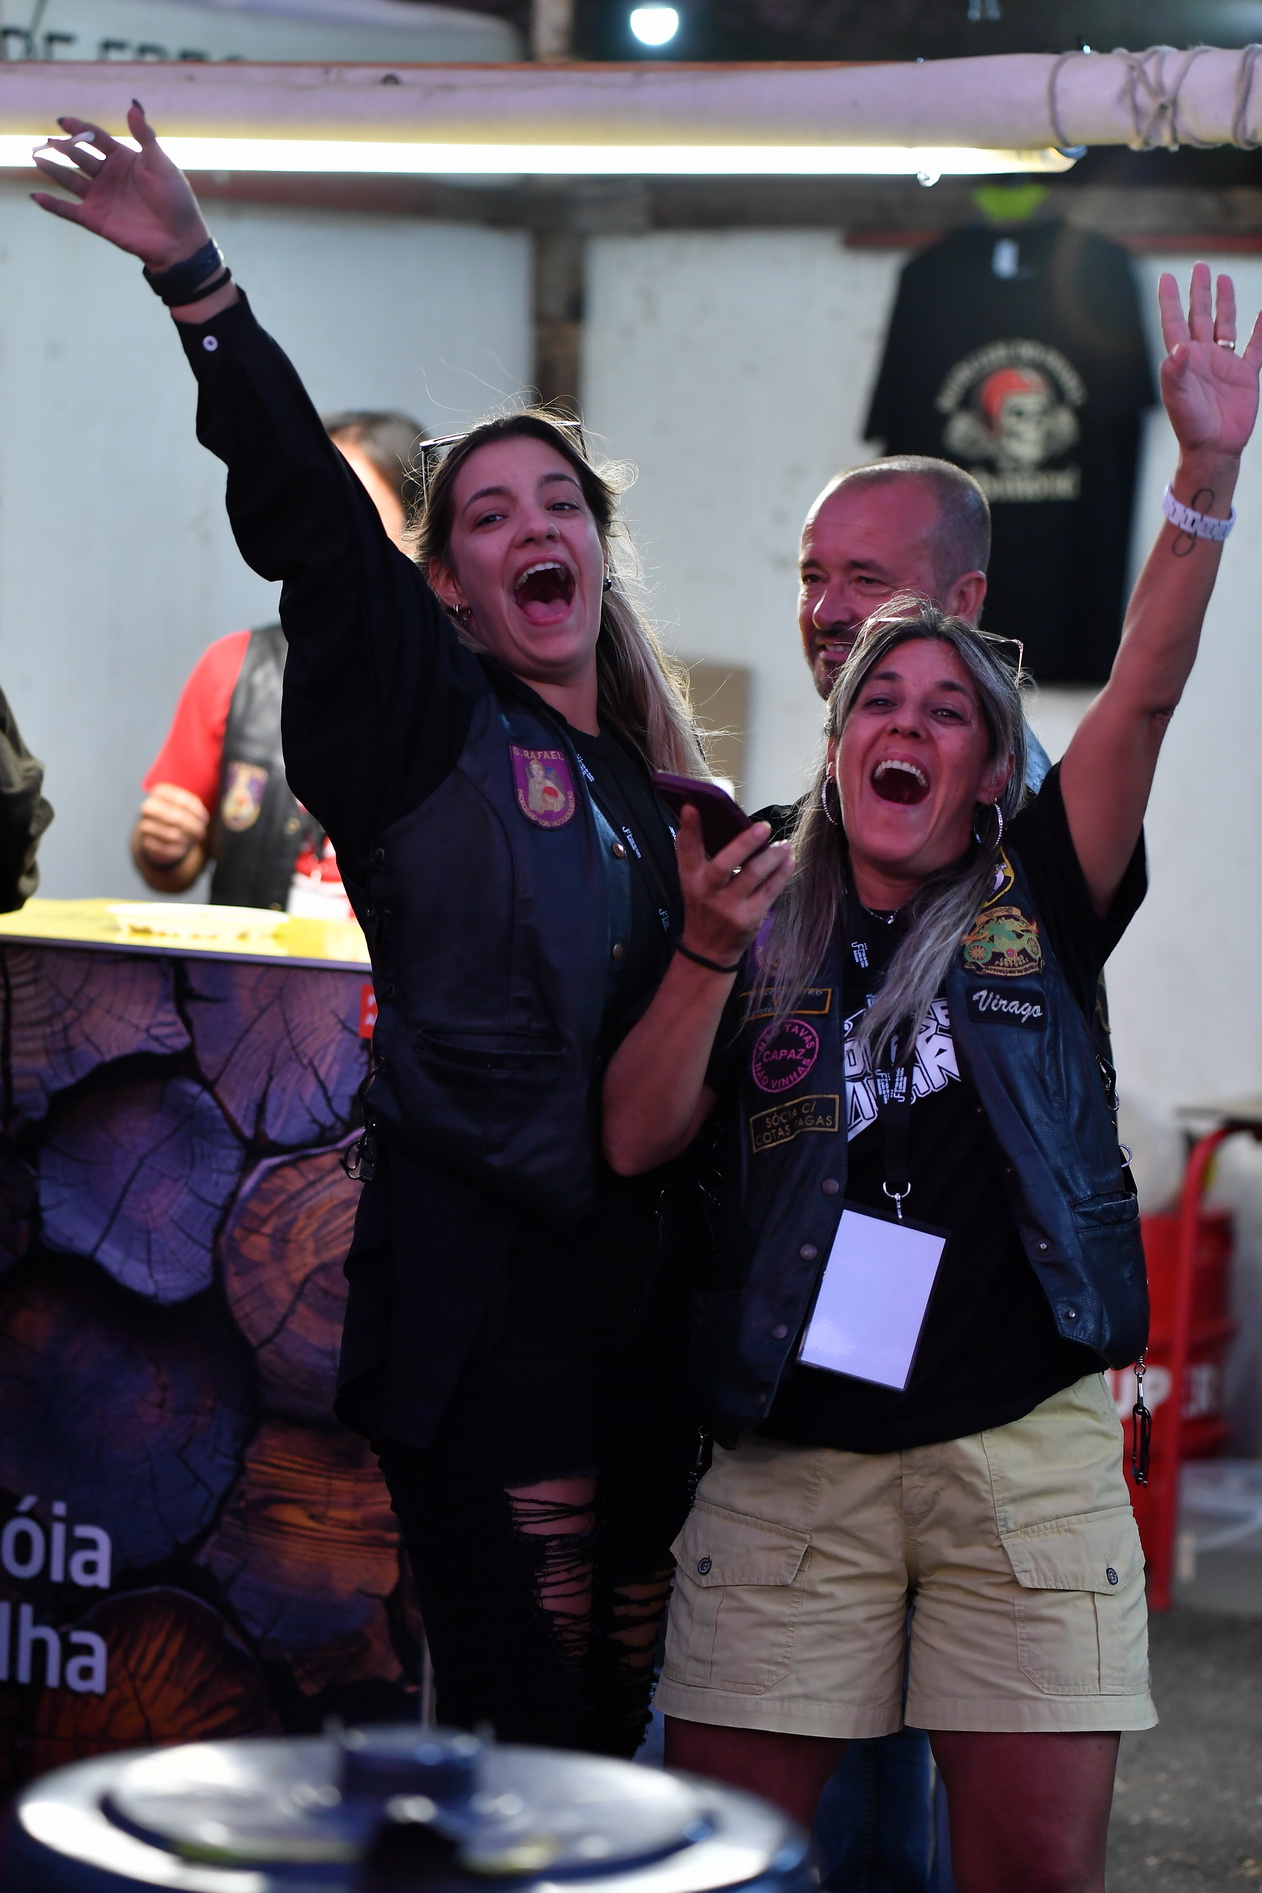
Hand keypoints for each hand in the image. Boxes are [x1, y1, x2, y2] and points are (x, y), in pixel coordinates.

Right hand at [31, 104, 208, 271]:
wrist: (179, 239)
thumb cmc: (176, 199)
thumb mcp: (161, 163)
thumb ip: (145, 135)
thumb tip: (133, 104)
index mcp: (122, 158)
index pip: (95, 138)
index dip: (79, 128)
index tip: (63, 121)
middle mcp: (107, 175)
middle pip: (78, 156)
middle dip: (63, 148)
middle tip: (49, 142)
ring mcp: (100, 197)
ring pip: (69, 180)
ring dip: (53, 169)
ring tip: (37, 158)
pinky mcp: (95, 219)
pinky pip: (69, 210)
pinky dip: (52, 205)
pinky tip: (36, 196)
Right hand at [136, 783, 208, 865]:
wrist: (158, 833)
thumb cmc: (179, 815)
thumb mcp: (185, 804)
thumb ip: (196, 804)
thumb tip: (224, 806)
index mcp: (160, 791)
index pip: (183, 800)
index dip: (198, 812)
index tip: (205, 820)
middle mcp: (148, 806)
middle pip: (177, 817)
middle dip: (194, 827)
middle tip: (202, 832)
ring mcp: (144, 825)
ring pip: (173, 835)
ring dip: (188, 839)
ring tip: (192, 838)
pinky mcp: (146, 843)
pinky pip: (168, 849)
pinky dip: (179, 850)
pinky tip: (182, 847)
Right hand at [675, 808, 793, 969]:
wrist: (708, 949)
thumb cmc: (702, 907)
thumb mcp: (691, 882)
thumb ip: (696, 853)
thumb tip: (706, 814)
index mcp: (691, 878)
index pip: (686, 850)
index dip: (689, 828)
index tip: (692, 807)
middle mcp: (708, 891)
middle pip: (725, 863)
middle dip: (745, 843)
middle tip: (763, 827)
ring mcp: (730, 906)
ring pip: (753, 875)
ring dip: (772, 856)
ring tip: (784, 844)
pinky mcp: (750, 917)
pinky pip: (770, 891)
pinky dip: (782, 873)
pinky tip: (789, 861)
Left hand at [1158, 263, 1261, 462]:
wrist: (1214, 449)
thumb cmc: (1191, 427)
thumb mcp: (1178, 400)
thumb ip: (1174, 374)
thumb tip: (1178, 347)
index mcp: (1184, 361)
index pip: (1174, 324)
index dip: (1170, 301)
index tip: (1166, 277)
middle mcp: (1203, 358)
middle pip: (1200, 317)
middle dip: (1199, 293)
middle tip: (1199, 267)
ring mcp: (1224, 364)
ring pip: (1225, 325)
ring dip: (1225, 303)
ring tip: (1224, 279)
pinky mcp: (1245, 375)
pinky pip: (1255, 347)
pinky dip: (1261, 330)